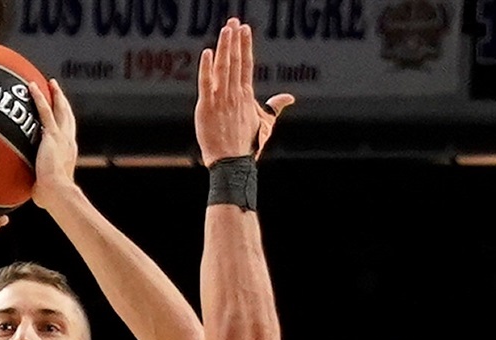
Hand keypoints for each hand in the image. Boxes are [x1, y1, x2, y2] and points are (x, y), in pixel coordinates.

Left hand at [29, 77, 77, 210]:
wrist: (57, 192)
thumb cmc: (51, 196)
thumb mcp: (46, 187)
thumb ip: (40, 185)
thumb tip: (33, 193)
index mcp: (69, 153)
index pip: (68, 133)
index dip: (66, 122)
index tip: (62, 114)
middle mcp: (68, 141)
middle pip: (68, 116)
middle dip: (63, 102)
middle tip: (57, 90)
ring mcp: (61, 136)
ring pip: (59, 109)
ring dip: (55, 95)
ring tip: (49, 83)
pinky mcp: (51, 135)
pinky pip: (44, 111)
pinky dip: (39, 97)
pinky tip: (31, 86)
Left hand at [195, 18, 294, 166]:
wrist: (232, 162)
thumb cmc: (247, 144)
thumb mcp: (265, 124)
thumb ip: (275, 107)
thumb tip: (289, 98)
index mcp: (246, 95)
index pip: (246, 64)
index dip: (245, 45)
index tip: (244, 29)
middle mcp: (235, 93)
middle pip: (236, 61)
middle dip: (234, 39)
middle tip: (233, 21)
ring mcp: (221, 99)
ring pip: (224, 67)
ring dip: (225, 47)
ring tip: (225, 29)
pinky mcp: (207, 107)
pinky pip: (206, 83)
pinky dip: (207, 68)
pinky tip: (207, 52)